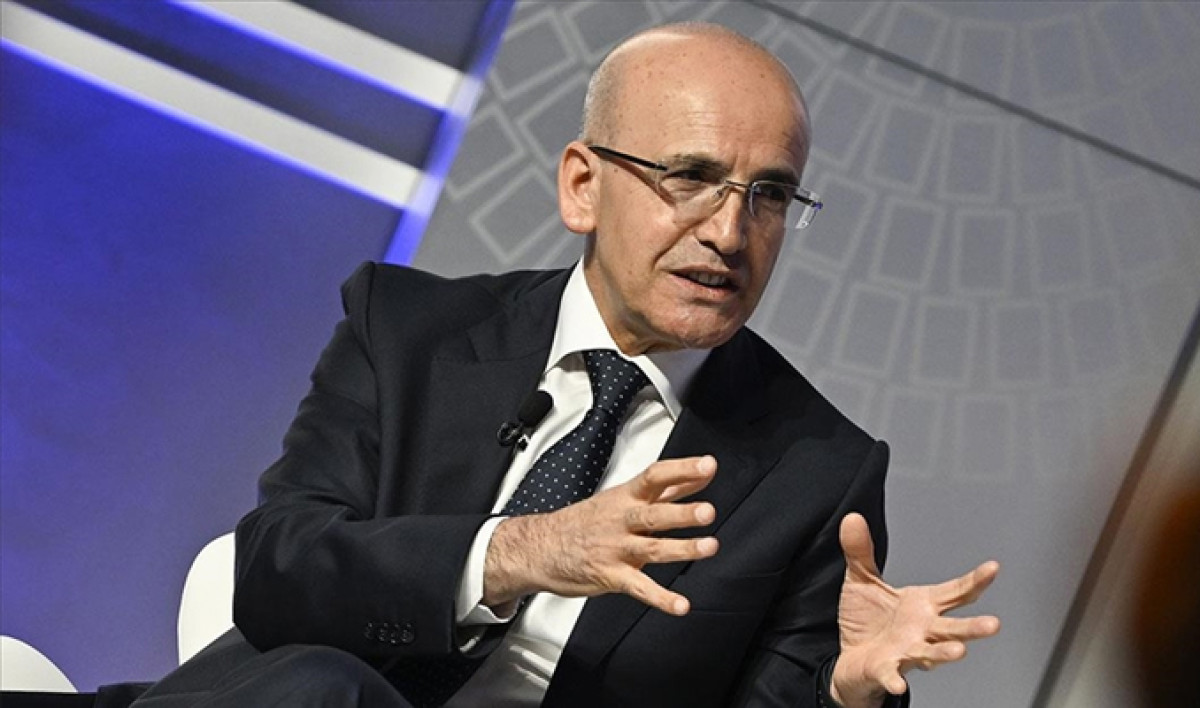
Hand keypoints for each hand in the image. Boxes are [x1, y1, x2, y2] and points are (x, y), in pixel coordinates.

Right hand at [483, 455, 719, 614]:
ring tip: (708, 547)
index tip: (707, 465)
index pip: (655, 477)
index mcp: (625, 498)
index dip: (681, 470)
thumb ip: (664, 488)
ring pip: (652, 548)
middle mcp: (622, 521)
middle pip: (654, 514)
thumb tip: (699, 475)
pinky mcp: (611, 576)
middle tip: (707, 511)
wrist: (539, 548)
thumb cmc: (583, 522)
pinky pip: (639, 588)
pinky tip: (680, 604)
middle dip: (681, 512)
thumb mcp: (620, 498)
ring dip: (681, 548)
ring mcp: (617, 549)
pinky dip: (661, 598)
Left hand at [830, 513, 999, 707]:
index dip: (975, 581)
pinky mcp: (885, 668)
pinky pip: (891, 674)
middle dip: (972, 627)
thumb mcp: (862, 580)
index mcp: (922, 605)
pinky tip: (898, 682)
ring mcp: (906, 651)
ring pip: (931, 652)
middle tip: (993, 624)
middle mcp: (922, 630)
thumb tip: (852, 519)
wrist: (851, 659)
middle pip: (953, 628)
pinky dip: (894, 679)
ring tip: (959, 650)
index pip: (955, 592)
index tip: (993, 569)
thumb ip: (860, 551)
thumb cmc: (867, 622)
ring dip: (945, 652)